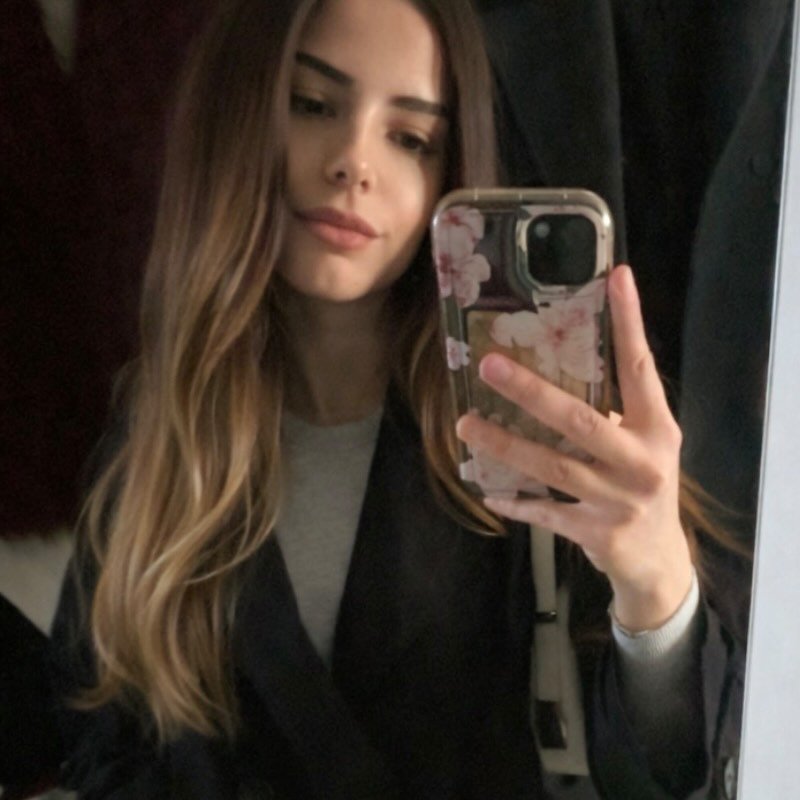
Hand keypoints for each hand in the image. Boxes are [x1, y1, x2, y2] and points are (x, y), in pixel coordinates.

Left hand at [455, 265, 692, 630]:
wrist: (659, 561)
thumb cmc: (643, 486)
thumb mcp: (644, 445)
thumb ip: (613, 412)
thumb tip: (554, 365)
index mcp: (658, 429)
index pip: (640, 368)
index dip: (629, 322)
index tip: (615, 276)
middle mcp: (642, 462)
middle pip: (580, 420)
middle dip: (531, 392)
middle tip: (488, 366)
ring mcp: (618, 501)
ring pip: (552, 468)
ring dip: (504, 445)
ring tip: (466, 424)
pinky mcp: (595, 534)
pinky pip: (544, 513)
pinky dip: (514, 502)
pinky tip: (485, 489)